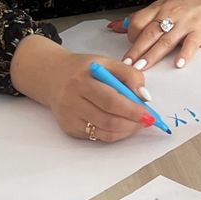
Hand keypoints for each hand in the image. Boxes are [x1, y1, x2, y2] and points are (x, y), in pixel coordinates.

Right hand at [16, 39, 154, 143]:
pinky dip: (113, 134)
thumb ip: (129, 75)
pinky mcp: (68, 128)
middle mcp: (72, 100)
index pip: (111, 100)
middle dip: (132, 124)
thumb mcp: (106, 62)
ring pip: (103, 132)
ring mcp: (69, 117)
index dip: (132, 110)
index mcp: (81, 80)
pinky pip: (96, 137)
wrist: (52, 76)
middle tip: (146, 121)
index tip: (149, 114)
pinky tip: (120, 125)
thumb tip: (144, 97)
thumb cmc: (82, 69)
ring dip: (125, 131)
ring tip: (136, 124)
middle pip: (107, 120)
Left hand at [112, 0, 200, 70]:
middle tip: (126, 65)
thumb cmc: (192, 1)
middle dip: (136, 50)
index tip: (127, 50)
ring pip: (165, 41)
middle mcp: (170, 14)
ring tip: (142, 68)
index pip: (138, 21)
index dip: (130, 36)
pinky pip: (190, 44)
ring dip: (152, 55)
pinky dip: (184, 54)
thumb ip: (144, 16)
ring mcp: (185, 23)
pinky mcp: (200, 31)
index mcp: (160, 7)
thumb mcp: (166, 3)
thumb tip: (116, 26)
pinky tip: (178, 64)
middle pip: (149, 34)